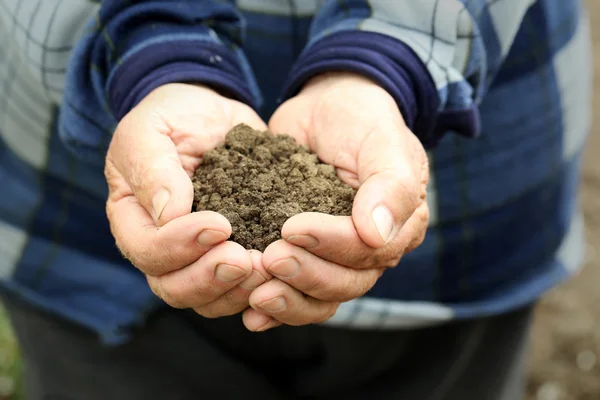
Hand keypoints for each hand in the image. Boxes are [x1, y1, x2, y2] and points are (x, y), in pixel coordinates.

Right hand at [105, 83, 271, 317]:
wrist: (212, 116)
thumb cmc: (174, 117)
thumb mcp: (153, 129)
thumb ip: (153, 168)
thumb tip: (169, 214)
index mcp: (134, 218)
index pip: (147, 250)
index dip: (180, 246)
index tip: (220, 224)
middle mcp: (163, 248)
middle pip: (173, 287)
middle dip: (211, 279)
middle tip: (246, 260)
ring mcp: (198, 258)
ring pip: (208, 299)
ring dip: (238, 290)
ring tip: (268, 268)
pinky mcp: (232, 255)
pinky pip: (240, 290)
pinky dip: (260, 289)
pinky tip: (283, 274)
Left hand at [242, 73, 429, 330]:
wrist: (328, 109)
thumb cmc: (361, 120)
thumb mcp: (382, 141)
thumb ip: (389, 185)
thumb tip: (377, 234)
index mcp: (399, 226)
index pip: (370, 251)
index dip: (333, 245)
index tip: (293, 227)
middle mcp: (370, 250)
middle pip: (346, 283)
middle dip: (307, 275)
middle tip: (270, 258)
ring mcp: (335, 258)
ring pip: (321, 298)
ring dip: (289, 301)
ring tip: (255, 295)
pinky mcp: (305, 257)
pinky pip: (296, 293)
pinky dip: (275, 308)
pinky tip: (252, 315)